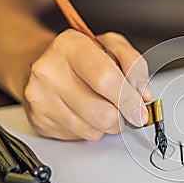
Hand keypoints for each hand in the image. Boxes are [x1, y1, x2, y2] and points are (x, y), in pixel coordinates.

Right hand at [23, 29, 151, 139]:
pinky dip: (93, 129)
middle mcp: (50, 70)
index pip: (106, 79)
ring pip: (93, 129)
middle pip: (102, 112)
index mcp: (70, 46)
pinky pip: (81, 136)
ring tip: (105, 106)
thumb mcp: (113, 46)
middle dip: (123, 116)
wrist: (48, 65)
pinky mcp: (40, 120)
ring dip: (109, 124)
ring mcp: (41, 97)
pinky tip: (88, 113)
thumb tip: (143, 94)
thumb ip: (134, 65)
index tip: (140, 109)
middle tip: (127, 110)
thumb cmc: (83, 56)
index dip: (129, 99)